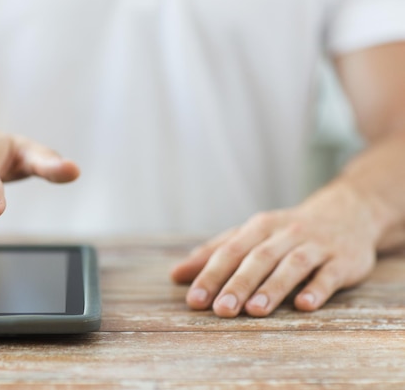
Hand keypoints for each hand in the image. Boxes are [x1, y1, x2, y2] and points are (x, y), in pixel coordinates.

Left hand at [170, 186, 379, 316]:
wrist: (347, 213)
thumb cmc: (286, 231)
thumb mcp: (251, 235)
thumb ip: (215, 253)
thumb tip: (175, 274)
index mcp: (259, 227)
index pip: (230, 251)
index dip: (211, 275)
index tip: (194, 300)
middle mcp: (286, 233)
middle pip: (258, 258)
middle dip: (238, 283)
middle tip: (221, 309)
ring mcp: (316, 245)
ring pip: (292, 265)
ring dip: (273, 287)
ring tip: (255, 310)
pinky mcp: (343, 260)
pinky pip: (329, 274)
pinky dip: (317, 289)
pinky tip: (303, 305)